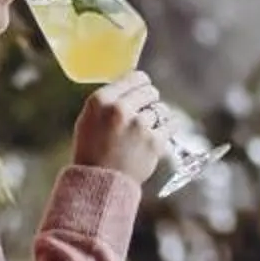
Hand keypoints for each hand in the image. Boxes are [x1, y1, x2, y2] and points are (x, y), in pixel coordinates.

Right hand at [72, 71, 164, 185]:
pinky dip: (166, 130)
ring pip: (161, 108)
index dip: (141, 84)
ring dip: (157, 118)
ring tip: (145, 131)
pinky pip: (171, 124)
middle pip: (150, 91)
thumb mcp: (88, 119)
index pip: (135, 77)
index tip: (142, 91)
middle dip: (149, 101)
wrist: (99, 184)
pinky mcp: (154, 141)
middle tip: (143, 113)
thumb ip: (108, 101)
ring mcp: (139, 125)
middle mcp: (120, 109)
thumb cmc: (92, 151)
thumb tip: (131, 85)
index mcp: (101, 100)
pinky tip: (156, 137)